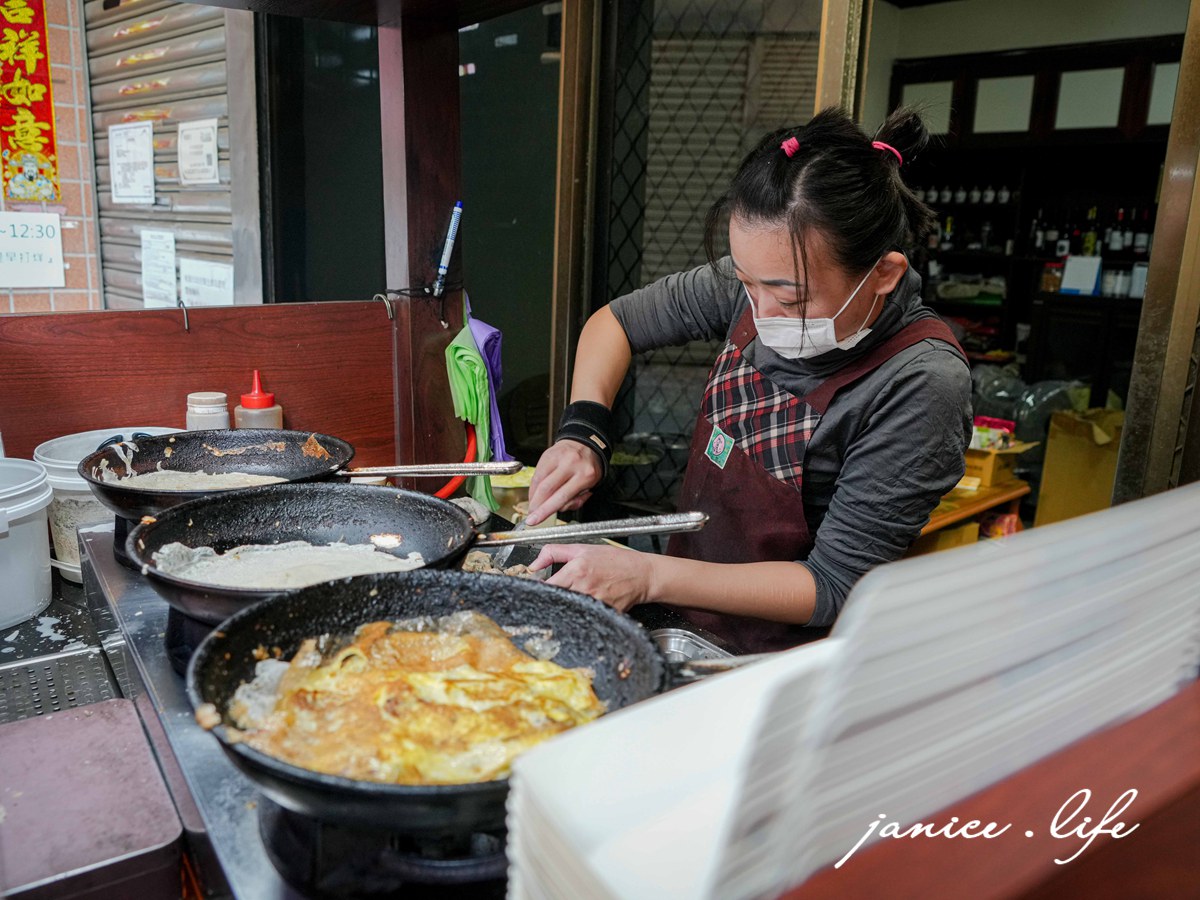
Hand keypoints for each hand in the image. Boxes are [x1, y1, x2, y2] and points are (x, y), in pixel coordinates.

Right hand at [525, 440, 602, 524]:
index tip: (534, 520)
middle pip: (547, 489)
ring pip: (539, 482)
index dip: (545, 511)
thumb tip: (557, 509)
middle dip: (536, 506)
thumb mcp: (590, 486)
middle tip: (531, 516)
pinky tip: (535, 493)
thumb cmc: (587, 467)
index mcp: (585, 475)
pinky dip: (533, 487)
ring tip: (534, 505)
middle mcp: (571, 464)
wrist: (584, 444)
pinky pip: (536, 474)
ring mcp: (558, 458)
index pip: (562, 497)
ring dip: (533, 497)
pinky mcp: (547, 455)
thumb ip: (576, 500)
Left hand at [530, 544, 656, 612]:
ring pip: (570, 611)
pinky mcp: (604, 613)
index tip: (537, 590)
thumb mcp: (582, 548)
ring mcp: (595, 602)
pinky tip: (583, 608)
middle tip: (552, 597)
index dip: (539, 590)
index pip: (547, 587)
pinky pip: (585, 617)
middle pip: (557, 600)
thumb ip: (554, 552)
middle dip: (551, 600)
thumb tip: (533, 564)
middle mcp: (584, 587)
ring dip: (566, 608)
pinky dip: (582, 614)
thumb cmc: (614, 561)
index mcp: (577, 570)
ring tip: (570, 601)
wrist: (641, 574)